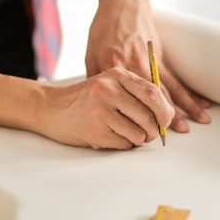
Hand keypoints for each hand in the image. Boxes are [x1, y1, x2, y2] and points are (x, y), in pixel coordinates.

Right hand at [39, 67, 173, 148]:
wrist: (50, 107)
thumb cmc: (87, 98)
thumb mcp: (110, 84)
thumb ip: (136, 93)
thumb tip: (169, 115)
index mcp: (117, 75)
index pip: (153, 93)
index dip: (165, 110)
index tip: (166, 121)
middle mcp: (109, 90)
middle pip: (149, 115)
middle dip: (155, 130)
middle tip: (150, 134)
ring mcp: (100, 110)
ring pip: (138, 133)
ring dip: (138, 139)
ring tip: (127, 134)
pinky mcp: (94, 130)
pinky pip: (124, 144)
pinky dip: (124, 144)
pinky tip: (112, 136)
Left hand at [85, 0, 210, 131]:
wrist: (121, 2)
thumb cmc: (103, 29)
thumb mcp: (90, 54)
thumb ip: (96, 80)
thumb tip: (98, 105)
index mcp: (113, 69)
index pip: (125, 100)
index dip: (135, 117)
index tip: (141, 134)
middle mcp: (133, 67)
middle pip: (150, 98)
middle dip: (163, 118)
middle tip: (173, 135)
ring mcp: (149, 61)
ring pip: (168, 89)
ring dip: (184, 107)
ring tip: (197, 123)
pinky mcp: (159, 56)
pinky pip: (176, 78)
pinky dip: (188, 92)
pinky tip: (200, 103)